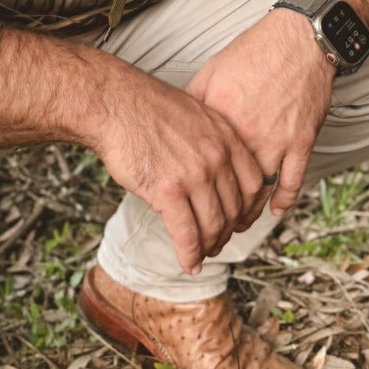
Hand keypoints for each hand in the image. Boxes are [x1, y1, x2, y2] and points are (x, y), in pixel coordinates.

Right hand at [91, 71, 268, 276]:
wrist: (115, 104)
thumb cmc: (146, 107)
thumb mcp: (194, 115)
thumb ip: (210, 142)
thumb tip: (212, 169)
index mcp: (225, 138)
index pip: (253, 184)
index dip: (249, 209)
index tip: (240, 220)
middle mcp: (217, 157)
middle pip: (235, 208)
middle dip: (227, 232)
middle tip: (218, 243)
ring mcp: (194, 175)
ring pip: (213, 224)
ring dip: (209, 246)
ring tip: (203, 255)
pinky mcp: (168, 191)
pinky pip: (187, 233)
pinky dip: (190, 254)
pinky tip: (189, 264)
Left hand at [188, 8, 336, 223]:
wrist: (298, 40)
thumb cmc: (254, 52)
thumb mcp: (212, 73)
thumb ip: (194, 104)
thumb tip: (174, 125)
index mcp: (221, 123)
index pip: (202, 170)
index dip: (192, 194)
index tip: (187, 207)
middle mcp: (247, 136)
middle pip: (229, 189)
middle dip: (219, 216)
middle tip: (212, 231)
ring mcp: (277, 141)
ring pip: (260, 191)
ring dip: (248, 213)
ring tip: (238, 226)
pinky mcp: (301, 141)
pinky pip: (293, 180)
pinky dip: (284, 199)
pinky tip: (276, 211)